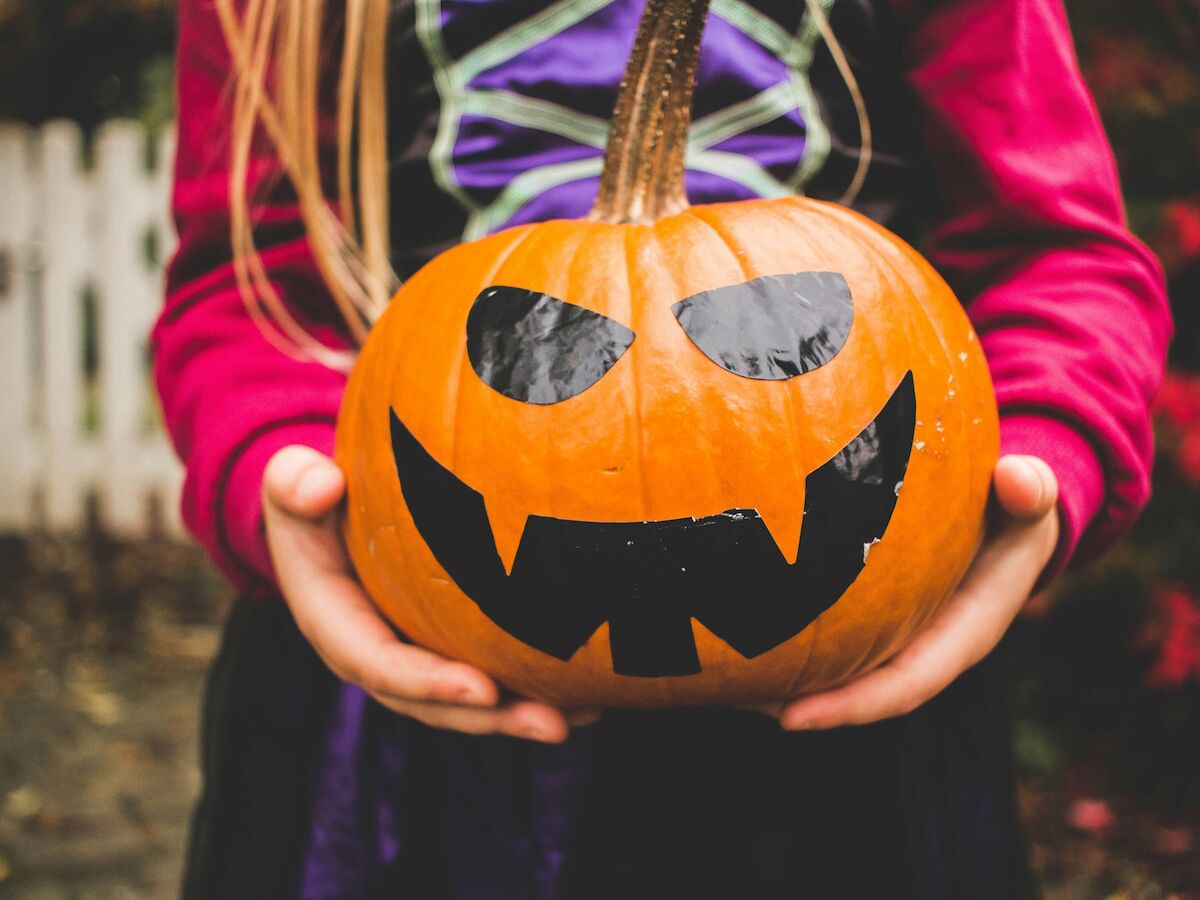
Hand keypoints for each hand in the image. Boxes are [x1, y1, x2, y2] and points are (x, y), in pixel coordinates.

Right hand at [262, 445, 598, 741]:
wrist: (328, 512)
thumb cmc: (313, 496)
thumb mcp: (290, 483)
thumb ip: (294, 484)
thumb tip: (320, 484)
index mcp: (337, 626)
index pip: (380, 666)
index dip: (428, 684)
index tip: (481, 690)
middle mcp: (378, 655)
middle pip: (434, 702)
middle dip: (492, 719)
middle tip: (552, 722)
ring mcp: (415, 655)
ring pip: (470, 699)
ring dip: (525, 712)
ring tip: (586, 716)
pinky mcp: (445, 646)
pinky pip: (491, 670)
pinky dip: (537, 682)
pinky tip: (594, 685)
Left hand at [757, 454, 1059, 729]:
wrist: (1010, 508)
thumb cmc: (1017, 505)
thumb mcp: (1029, 496)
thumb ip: (1028, 491)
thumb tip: (1018, 480)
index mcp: (962, 634)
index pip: (903, 686)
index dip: (850, 707)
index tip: (791, 719)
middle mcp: (922, 645)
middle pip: (855, 691)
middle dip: (796, 702)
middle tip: (730, 699)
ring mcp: (896, 632)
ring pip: (835, 667)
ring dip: (779, 677)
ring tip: (715, 677)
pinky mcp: (874, 613)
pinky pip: (828, 633)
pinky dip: (784, 635)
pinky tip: (730, 623)